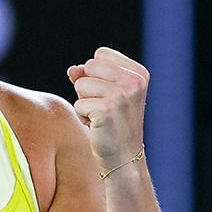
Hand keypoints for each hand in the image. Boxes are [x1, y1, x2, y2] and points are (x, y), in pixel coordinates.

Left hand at [66, 46, 149, 166]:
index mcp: (139, 73)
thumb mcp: (105, 92)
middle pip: (89, 66)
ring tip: (100, 117)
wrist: (123, 157)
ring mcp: (122, 95)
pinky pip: (78, 103)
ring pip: (80, 83)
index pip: (100, 54)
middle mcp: (134, 81)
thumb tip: (73, 70)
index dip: (96, 74)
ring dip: (84, 102)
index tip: (110, 95)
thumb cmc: (113, 123)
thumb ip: (88, 74)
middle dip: (88, 88)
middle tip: (104, 108)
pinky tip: (97, 127)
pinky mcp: (107, 110)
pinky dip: (82, 117)